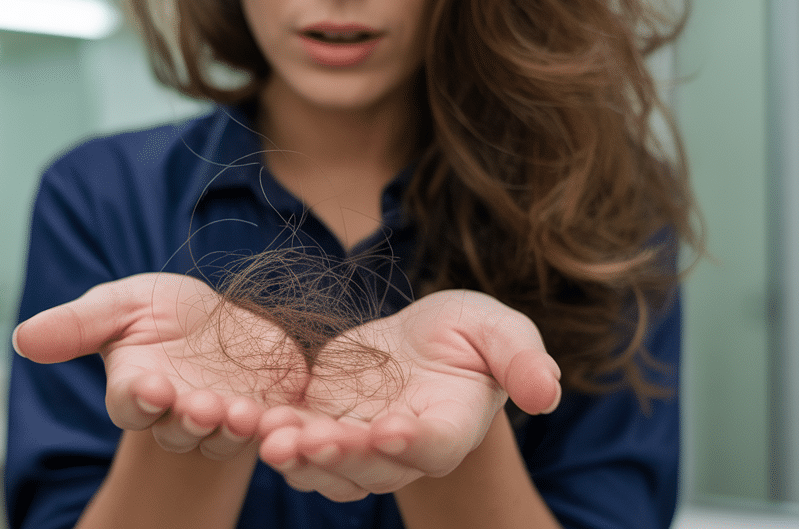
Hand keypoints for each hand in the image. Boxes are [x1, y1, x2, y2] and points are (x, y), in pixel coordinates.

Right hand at [13, 272, 308, 459]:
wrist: (223, 320)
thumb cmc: (163, 313)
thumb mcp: (122, 304)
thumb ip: (77, 324)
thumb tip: (22, 337)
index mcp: (137, 388)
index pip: (130, 402)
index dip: (138, 399)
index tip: (149, 387)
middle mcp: (176, 412)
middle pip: (176, 428)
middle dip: (187, 419)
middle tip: (200, 407)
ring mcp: (221, 418)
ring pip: (221, 436)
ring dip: (229, 427)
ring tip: (239, 412)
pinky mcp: (264, 414)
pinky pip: (267, 430)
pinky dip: (271, 427)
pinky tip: (276, 416)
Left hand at [256, 290, 560, 500]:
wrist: (424, 340)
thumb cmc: (470, 335)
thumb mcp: (499, 330)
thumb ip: (522, 359)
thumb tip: (548, 392)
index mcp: (451, 426)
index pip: (433, 445)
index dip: (411, 443)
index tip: (388, 430)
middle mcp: (404, 450)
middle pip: (372, 466)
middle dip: (340, 454)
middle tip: (309, 438)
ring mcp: (360, 444)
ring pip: (329, 469)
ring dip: (300, 458)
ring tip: (270, 438)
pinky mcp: (324, 426)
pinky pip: (298, 444)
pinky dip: (275, 437)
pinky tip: (251, 421)